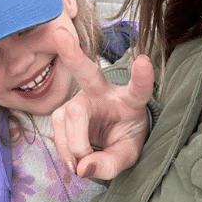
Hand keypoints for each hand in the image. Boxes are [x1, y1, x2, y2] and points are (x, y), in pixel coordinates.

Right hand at [51, 28, 153, 179]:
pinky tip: (73, 161)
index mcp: (130, 100)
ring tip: (82, 164)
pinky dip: (65, 152)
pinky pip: (57, 131)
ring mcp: (81, 100)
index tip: (143, 61)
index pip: (139, 88)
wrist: (112, 140)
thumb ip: (109, 164)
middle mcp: (104, 93)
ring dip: (74, 144)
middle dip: (73, 55)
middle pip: (89, 74)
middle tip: (60, 34)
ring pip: (69, 116)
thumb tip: (83, 167)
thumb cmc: (124, 139)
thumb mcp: (126, 155)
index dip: (142, 76)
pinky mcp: (63, 112)